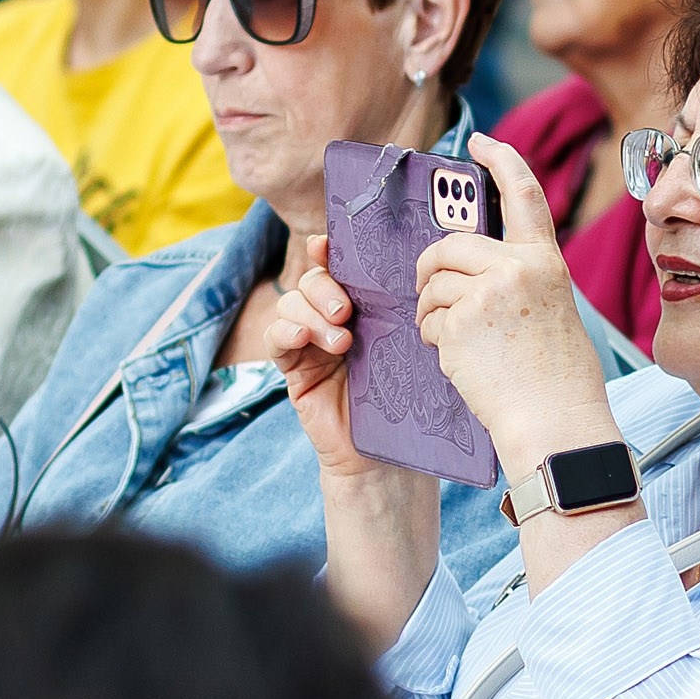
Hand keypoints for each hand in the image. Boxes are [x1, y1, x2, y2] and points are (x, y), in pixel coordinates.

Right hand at [267, 235, 388, 478]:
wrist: (378, 455)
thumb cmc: (402, 402)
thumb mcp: (407, 351)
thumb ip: (404, 318)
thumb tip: (424, 280)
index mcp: (362, 308)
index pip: (339, 268)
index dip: (329, 250)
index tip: (326, 244)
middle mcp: (331, 318)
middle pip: (311, 280)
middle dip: (323, 287)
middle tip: (345, 310)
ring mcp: (308, 342)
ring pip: (291, 304)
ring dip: (310, 314)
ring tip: (340, 341)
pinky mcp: (292, 368)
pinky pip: (275, 338)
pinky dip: (284, 332)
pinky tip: (301, 340)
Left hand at [415, 133, 619, 476]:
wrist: (555, 422)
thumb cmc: (557, 377)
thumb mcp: (552, 308)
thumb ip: (520, 279)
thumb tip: (471, 269)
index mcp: (545, 261)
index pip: (523, 193)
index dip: (500, 159)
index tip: (481, 142)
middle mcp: (516, 269)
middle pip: (449, 245)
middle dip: (430, 267)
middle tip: (429, 290)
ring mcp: (484, 295)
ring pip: (432, 283)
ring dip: (432, 310)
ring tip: (459, 340)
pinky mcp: (457, 325)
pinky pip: (427, 320)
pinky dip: (433, 340)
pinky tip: (460, 360)